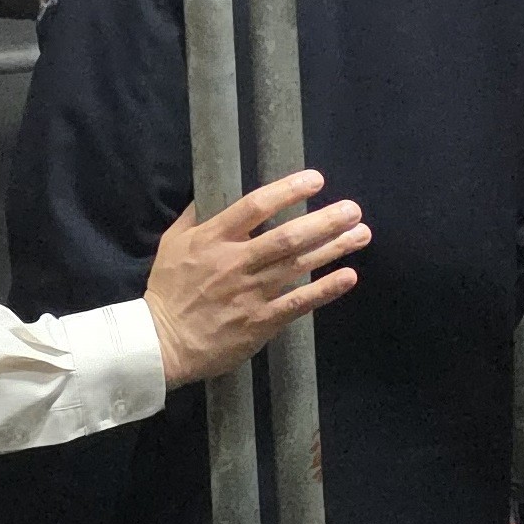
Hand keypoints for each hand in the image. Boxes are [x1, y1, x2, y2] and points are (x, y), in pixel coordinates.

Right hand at [142, 169, 366, 388]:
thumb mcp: (172, 244)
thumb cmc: (168, 290)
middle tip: (353, 209)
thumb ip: (194, 216)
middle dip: (324, 221)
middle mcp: (236, 262)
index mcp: (213, 239)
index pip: (255, 207)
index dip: (288, 191)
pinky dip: (325, 289)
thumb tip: (212, 191)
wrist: (162, 343)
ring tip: (362, 234)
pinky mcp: (261, 321)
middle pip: (287, 236)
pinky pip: (299, 302)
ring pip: (298, 265)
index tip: (316, 180)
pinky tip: (349, 277)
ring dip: (333, 248)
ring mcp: (251, 293)